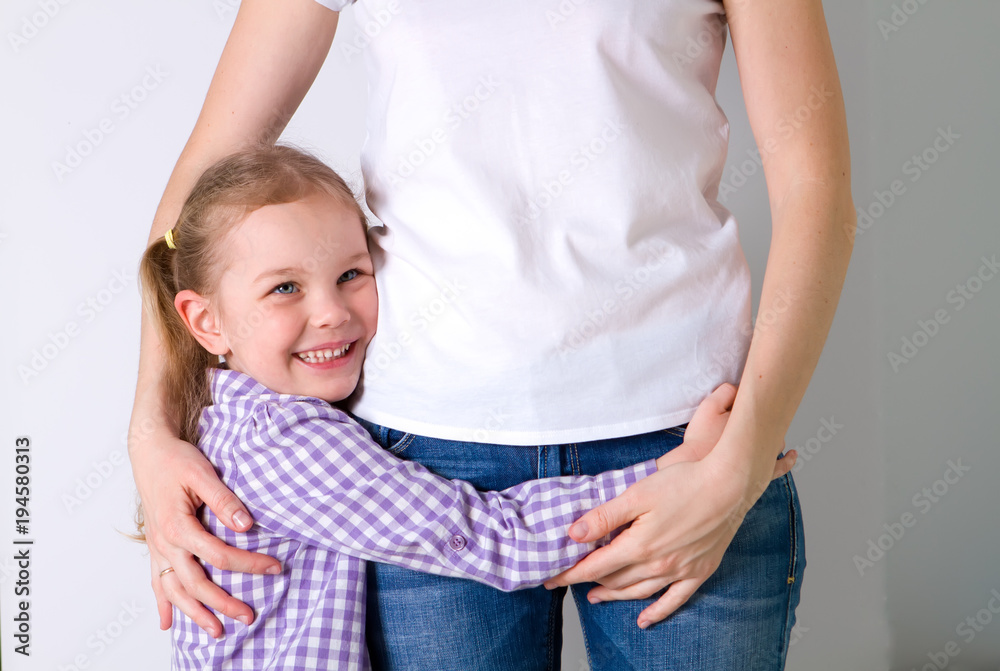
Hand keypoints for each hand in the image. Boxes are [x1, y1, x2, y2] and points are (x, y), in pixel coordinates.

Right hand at [130, 426, 280, 636]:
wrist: (148, 451)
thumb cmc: (176, 460)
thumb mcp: (202, 473)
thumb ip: (224, 500)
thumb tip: (245, 525)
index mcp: (178, 526)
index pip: (219, 555)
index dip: (248, 564)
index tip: (274, 568)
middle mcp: (165, 543)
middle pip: (196, 583)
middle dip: (223, 603)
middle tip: (248, 617)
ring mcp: (157, 547)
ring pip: (174, 590)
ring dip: (194, 613)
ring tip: (215, 631)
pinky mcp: (155, 546)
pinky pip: (156, 580)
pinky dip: (163, 603)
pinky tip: (167, 622)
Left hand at [542, 385, 795, 628]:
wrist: (730, 485)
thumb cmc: (684, 483)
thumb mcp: (636, 494)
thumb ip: (604, 517)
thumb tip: (574, 534)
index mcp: (639, 545)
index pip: (596, 566)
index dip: (571, 573)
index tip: (551, 578)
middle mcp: (658, 564)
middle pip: (615, 579)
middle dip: (588, 581)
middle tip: (570, 581)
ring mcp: (680, 570)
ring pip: (639, 591)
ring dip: (615, 596)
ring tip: (596, 596)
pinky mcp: (699, 570)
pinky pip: (675, 600)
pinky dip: (657, 611)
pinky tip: (644, 620)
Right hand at [654, 383, 795, 472]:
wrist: (697, 471)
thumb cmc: (701, 440)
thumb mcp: (708, 407)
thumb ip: (725, 392)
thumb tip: (737, 388)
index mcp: (751, 418)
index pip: (758, 402)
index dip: (747, 399)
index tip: (744, 396)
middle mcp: (762, 436)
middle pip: (770, 420)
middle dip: (764, 415)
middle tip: (754, 411)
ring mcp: (765, 455)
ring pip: (777, 439)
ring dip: (772, 434)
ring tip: (764, 431)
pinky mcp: (762, 472)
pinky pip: (781, 466)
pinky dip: (788, 460)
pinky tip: (792, 455)